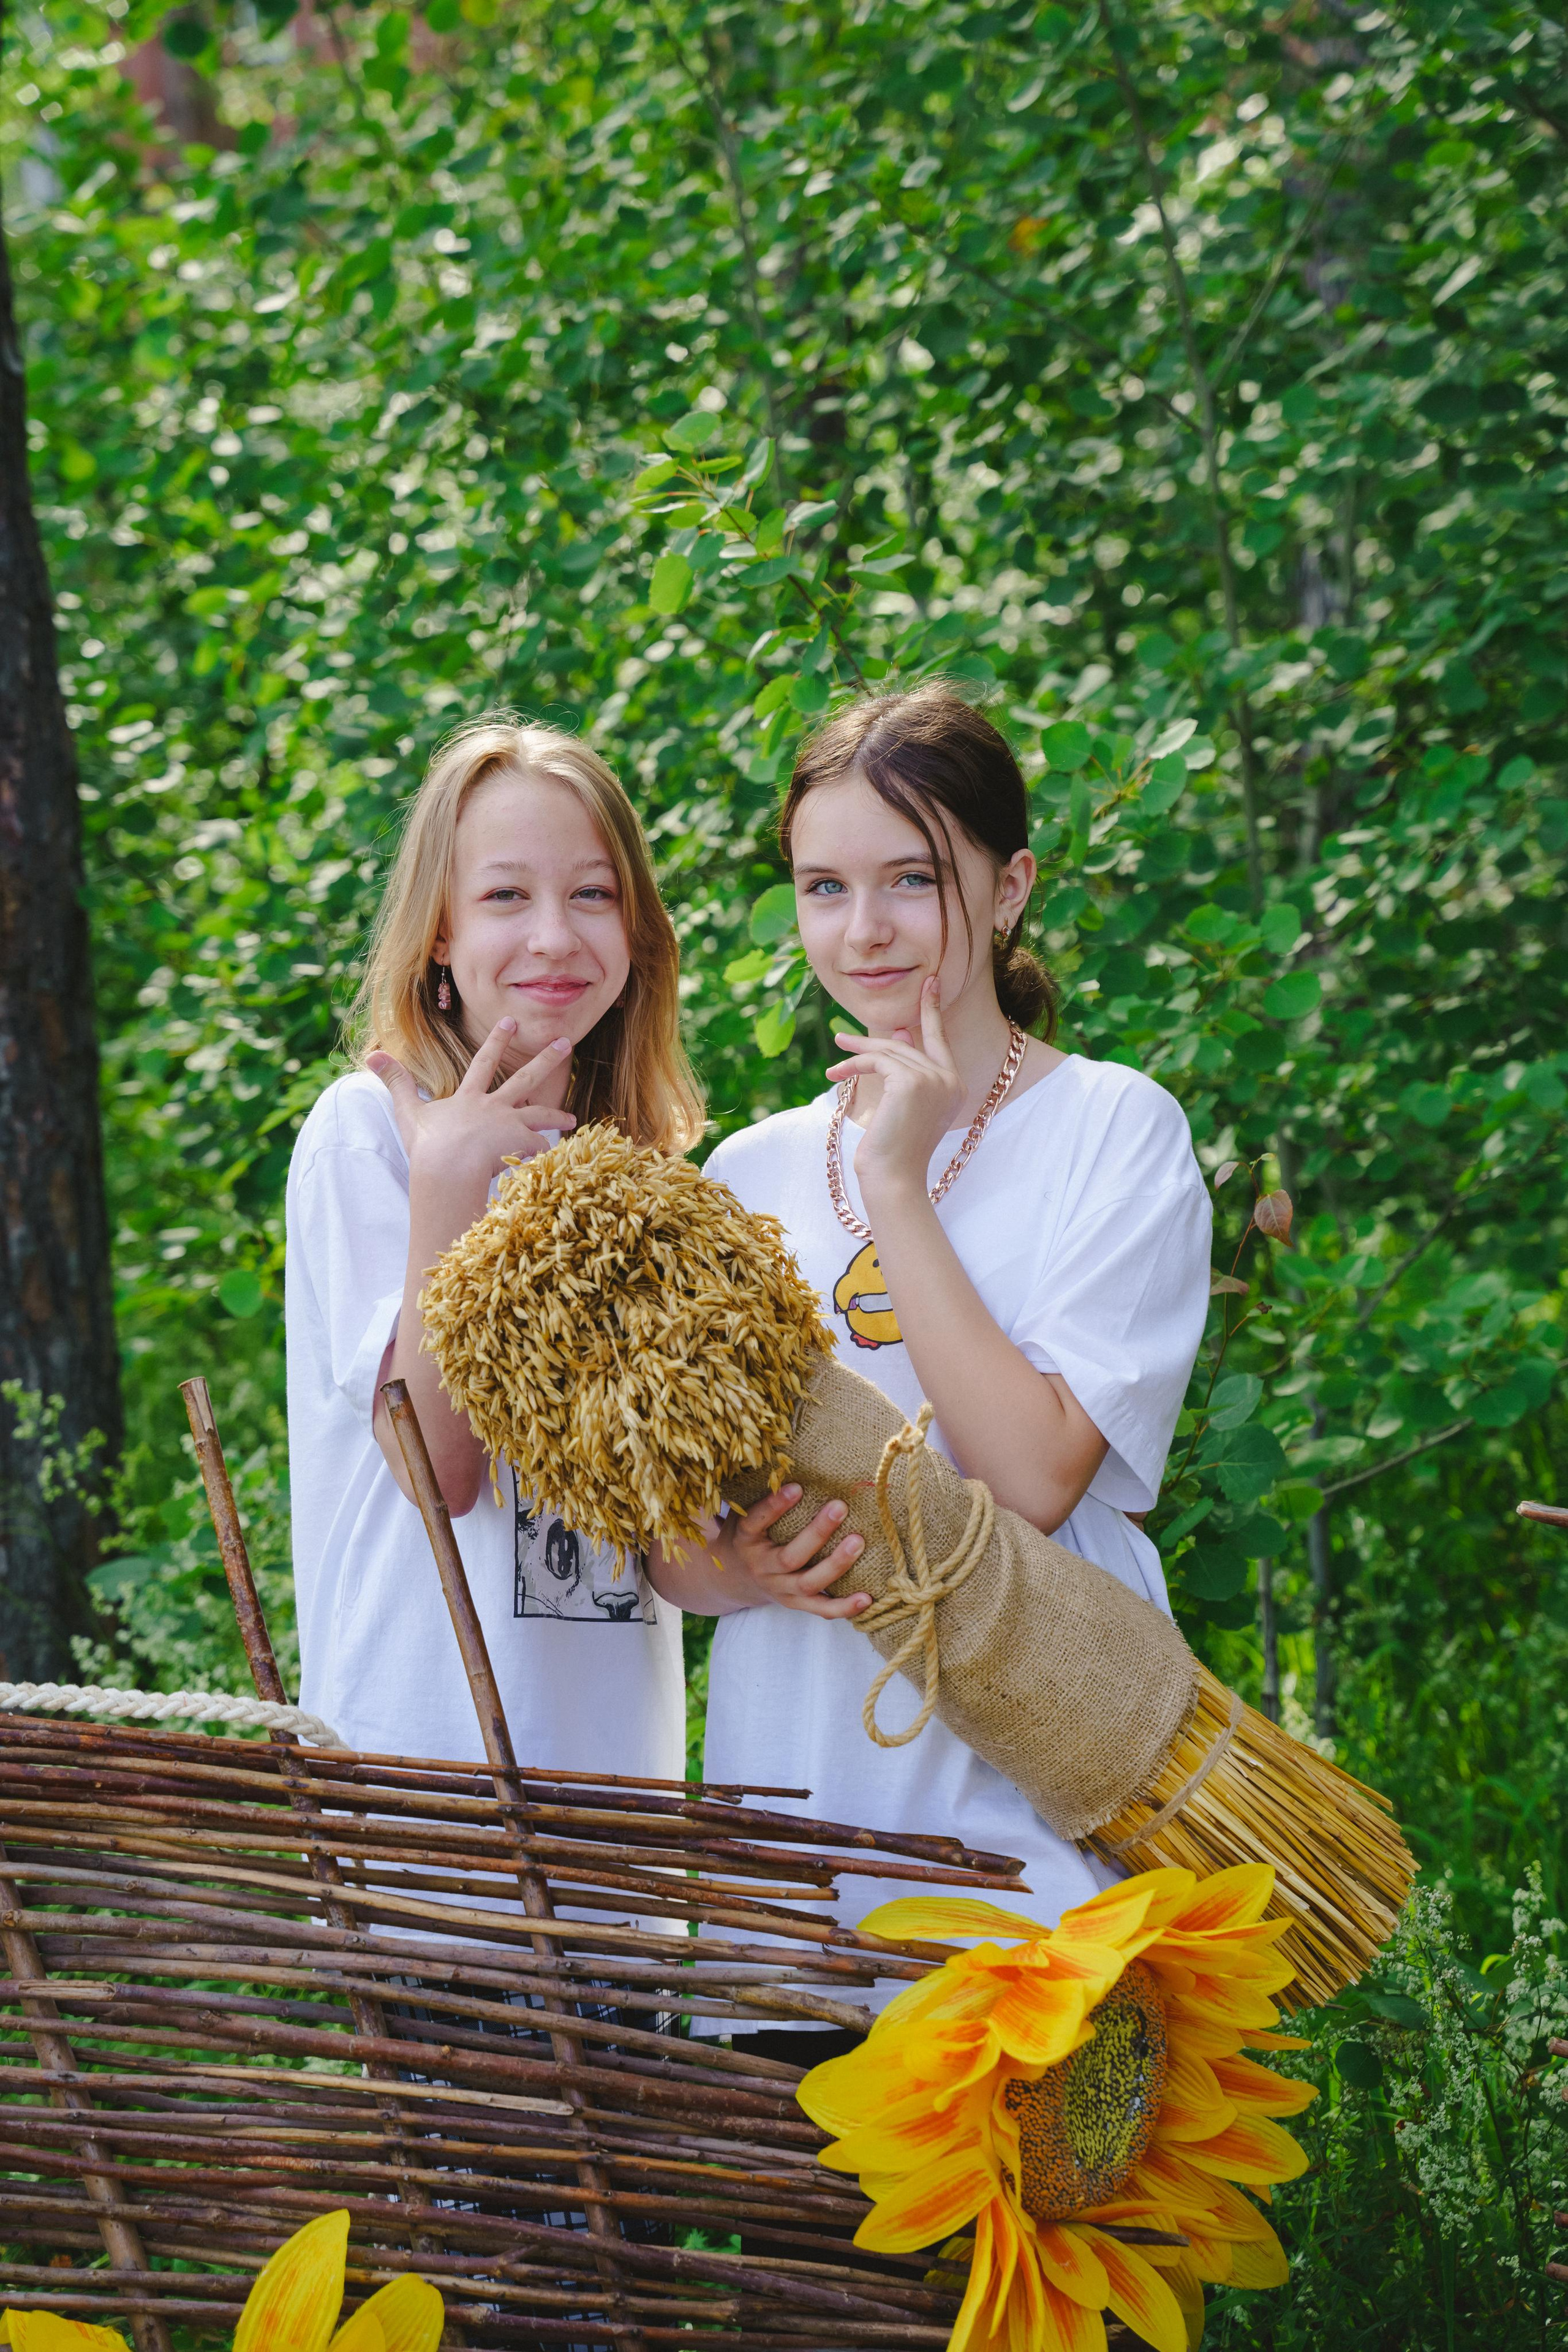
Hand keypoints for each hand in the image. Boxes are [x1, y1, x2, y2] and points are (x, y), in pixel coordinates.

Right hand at [367, 1018, 575, 1183]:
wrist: (447, 1168)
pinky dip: (546, 1154)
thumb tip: (372, 1054)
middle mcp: (494, 1107)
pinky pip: (539, 1150)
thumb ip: (396, 1082)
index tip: (511, 1021)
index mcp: (469, 1098)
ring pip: (540, 1116)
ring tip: (573, 1118)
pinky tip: (556, 1161)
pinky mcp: (521, 1145)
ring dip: (557, 1115)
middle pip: (525, 1079)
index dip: (497, 1040)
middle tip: (565, 1042)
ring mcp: (510, 1125)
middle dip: (546, 1059)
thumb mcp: (408, 1111)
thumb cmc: (427, 1145)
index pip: (483, 1062)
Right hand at [724, 1484, 870, 1618]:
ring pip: (808, 1583)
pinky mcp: (794, 1603)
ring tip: (859, 1542)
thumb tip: (785, 1456)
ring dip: (836, 1565)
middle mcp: (761, 1567)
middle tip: (841, 1506)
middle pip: (790, 1557)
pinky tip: (866, 1598)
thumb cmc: (746, 1535)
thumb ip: (759, 1493)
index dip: (775, 1506)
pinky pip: (820, 1609)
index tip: (798, 1487)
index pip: (756, 1521)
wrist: (731, 1578)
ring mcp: (779, 1589)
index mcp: (745, 1539)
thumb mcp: (741, 1512)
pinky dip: (843, 1607)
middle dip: (817, 1533)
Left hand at [827, 977, 962, 1203]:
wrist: (895, 1179)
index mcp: (955, 1086)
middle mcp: (951, 1079)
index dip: (932, 1010)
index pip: (941, 1040)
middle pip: (907, 1045)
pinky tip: (836, 1075)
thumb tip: (899, 1033)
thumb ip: (907, 1070)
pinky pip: (877, 1060)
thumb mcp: (905, 1107)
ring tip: (834, 1057)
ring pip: (889, 1051)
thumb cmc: (897, 1151)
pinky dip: (853, 1065)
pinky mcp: (912, 1081)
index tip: (930, 983)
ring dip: (856, 1053)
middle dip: (872, 1039)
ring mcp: (934, 1079)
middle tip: (842, 1036)